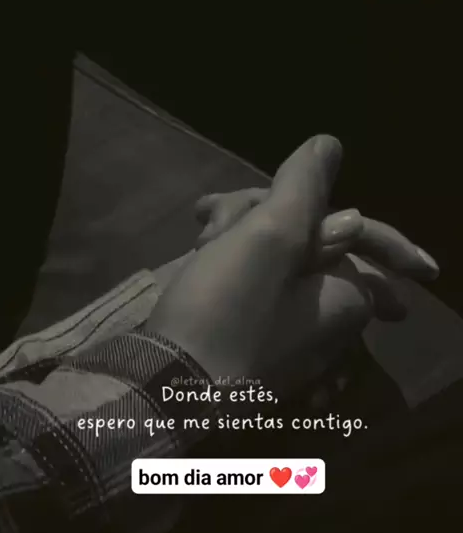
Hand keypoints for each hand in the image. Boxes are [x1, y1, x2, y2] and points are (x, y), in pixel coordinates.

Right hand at [147, 136, 438, 395]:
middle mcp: (323, 324)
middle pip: (308, 243)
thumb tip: (329, 147)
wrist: (166, 386)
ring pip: (272, 261)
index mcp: (345, 301)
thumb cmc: (226, 309)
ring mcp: (284, 338)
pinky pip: (252, 291)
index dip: (352, 216)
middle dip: (264, 214)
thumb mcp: (269, 237)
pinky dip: (227, 265)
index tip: (364, 222)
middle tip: (215, 212)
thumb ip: (303, 189)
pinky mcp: (247, 344)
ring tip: (197, 240)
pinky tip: (197, 255)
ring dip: (236, 235)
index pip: (365, 243)